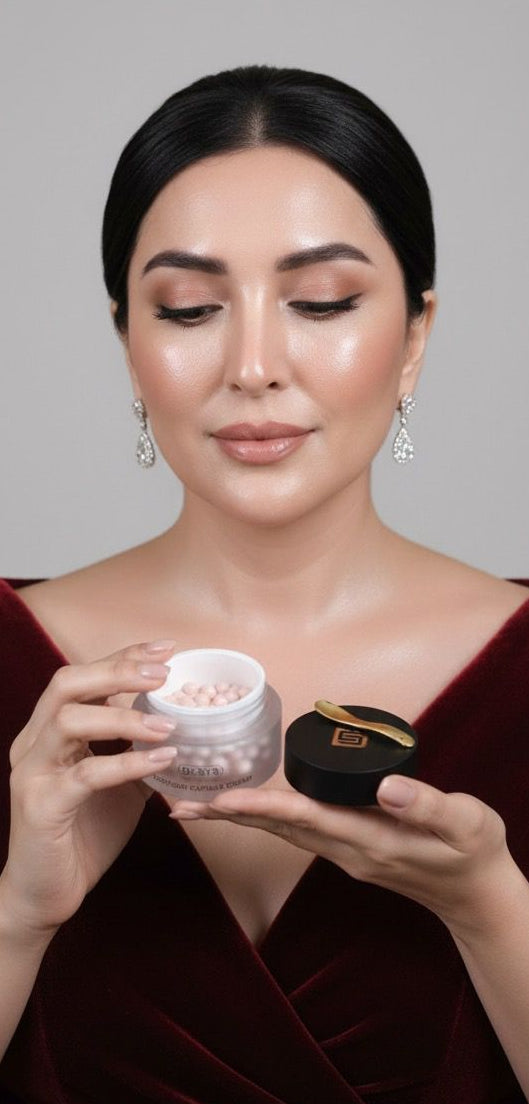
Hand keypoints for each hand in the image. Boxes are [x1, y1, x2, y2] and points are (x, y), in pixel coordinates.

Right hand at [1, 642, 177, 939]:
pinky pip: (86, 774)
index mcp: (48, 732)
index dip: (122, 656)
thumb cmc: (82, 836)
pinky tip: (162, 759)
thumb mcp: (118, 786)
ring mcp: (32, 773)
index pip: (81, 676)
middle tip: (165, 674)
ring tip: (168, 724)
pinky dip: (127, 763)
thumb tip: (182, 728)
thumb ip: (136, 753)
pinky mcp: (42, 806)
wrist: (46, 895)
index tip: (165, 649)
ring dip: (123, 717)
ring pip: (70, 720)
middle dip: (117, 670)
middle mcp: (33, 743)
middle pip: (66, 683)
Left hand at [169, 777, 511, 935]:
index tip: (221, 797)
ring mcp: (344, 853)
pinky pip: (295, 831)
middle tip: (177, 803)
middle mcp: (347, 849)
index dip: (261, 804)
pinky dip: (265, 816)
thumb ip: (425, 804)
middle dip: (228, 814)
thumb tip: (384, 785)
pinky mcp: (348, 849)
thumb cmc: (472, 853)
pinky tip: (247, 805)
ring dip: (238, 816)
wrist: (476, 895)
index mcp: (369, 839)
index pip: (304, 818)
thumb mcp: (464, 823)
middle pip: (276, 827)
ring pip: (280, 831)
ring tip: (195, 804)